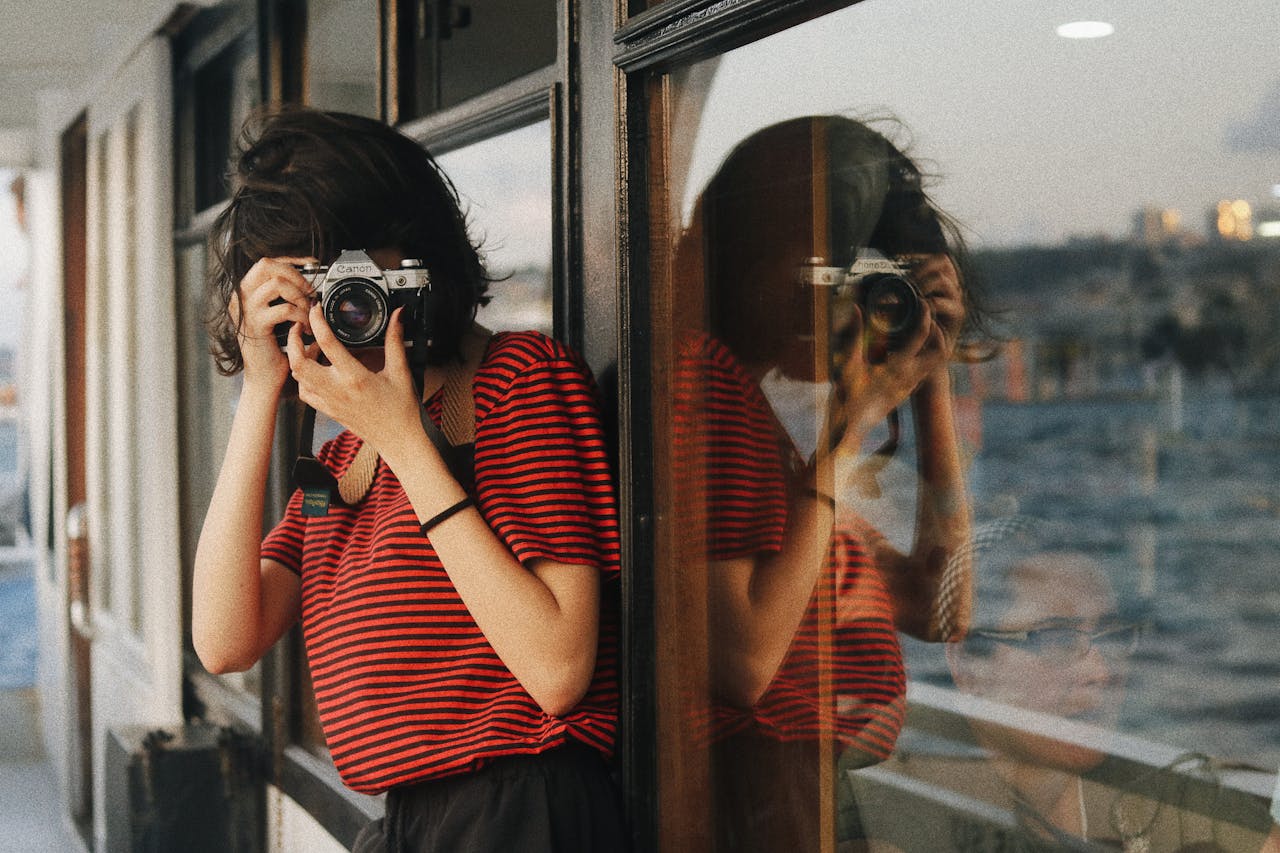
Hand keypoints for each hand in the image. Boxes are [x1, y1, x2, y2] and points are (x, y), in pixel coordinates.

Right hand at [232, 257, 316, 390]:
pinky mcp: (255, 325)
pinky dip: (301, 316)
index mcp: (245, 293)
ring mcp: (245, 310)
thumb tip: (310, 284)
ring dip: (299, 296)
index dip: (291, 260)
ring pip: (277, 283)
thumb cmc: (275, 350)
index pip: (266, 263)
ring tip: (307, 313)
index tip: (312, 263)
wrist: (265, 378)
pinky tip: (304, 328)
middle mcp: (240, 297)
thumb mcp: (278, 318)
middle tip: (310, 293)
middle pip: (267, 265)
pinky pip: (284, 309)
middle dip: (296, 275)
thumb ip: (285, 298)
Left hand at [285, 304, 423, 460]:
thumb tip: (397, 316)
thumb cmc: (402, 410)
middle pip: (298, 362)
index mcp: (355, 377)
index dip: (317, 322)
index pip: (327, 343)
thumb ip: (395, 340)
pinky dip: (303, 379)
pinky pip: (305, 394)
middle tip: (301, 328)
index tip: (316, 309)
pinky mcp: (329, 411)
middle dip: (294, 341)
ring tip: (311, 348)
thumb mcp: (400, 371)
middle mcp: (337, 390)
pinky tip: (315, 372)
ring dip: (298, 359)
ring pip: (298, 378)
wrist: (400, 440)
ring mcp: (330, 402)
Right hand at [829, 257, 960, 452]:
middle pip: (940, 350)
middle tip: (925, 319)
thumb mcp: (848, 363)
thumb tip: (858, 309)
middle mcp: (909, 377)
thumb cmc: (846, 398)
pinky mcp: (905, 394)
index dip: (924, 315)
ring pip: (935, 364)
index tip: (922, 302)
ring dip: (933, 346)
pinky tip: (908, 353)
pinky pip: (924, 374)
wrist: (849, 429)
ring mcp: (910, 387)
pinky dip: (923, 360)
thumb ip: (855, 335)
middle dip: (937, 331)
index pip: (922, 335)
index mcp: (898, 366)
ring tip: (920, 334)